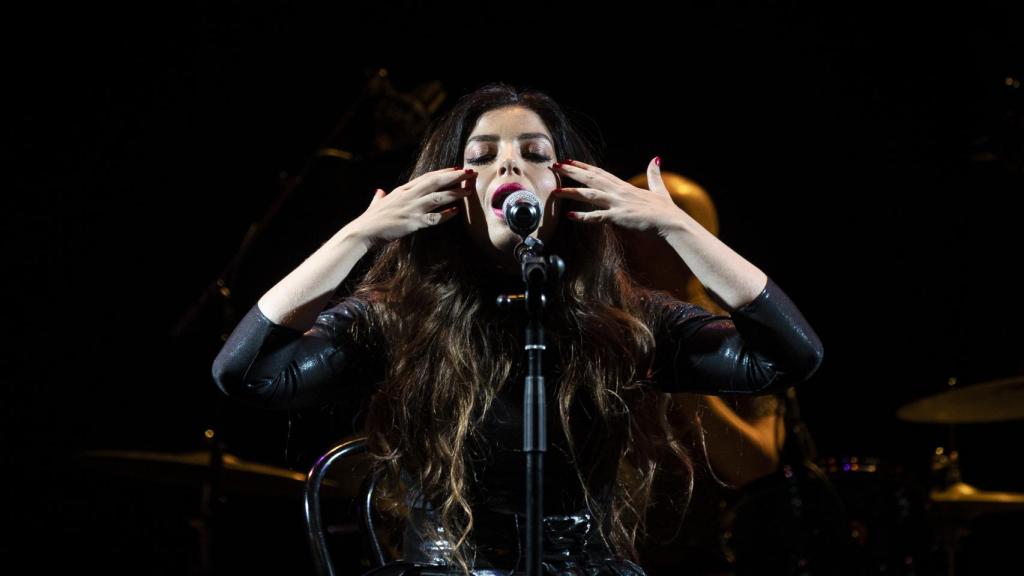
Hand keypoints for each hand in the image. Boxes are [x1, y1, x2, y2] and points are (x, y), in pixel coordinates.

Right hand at [347, 167, 475, 248]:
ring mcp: (411, 208)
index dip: (443, 172)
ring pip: (438, 197)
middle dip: (455, 176)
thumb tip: (379, 192)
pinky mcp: (412, 222)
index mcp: (402, 190)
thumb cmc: (370, 220)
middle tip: (470, 172)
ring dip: (455, 193)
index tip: (457, 168)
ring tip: (469, 190)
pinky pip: (433, 217)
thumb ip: (380, 198)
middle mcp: (408, 196)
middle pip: (436, 182)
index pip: (427, 177)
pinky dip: (445, 214)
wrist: (362, 232)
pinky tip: (456, 211)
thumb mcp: (376, 204)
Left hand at [552, 158, 684, 236]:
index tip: (569, 161)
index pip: (600, 173)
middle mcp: (619, 192)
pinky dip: (583, 216)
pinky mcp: (619, 217)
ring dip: (571, 192)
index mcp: (625, 186)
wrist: (671, 222)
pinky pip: (598, 216)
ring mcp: (618, 203)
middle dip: (571, 172)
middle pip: (591, 179)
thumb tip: (656, 159)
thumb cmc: (665, 210)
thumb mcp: (659, 189)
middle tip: (554, 166)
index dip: (583, 166)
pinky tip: (570, 215)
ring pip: (590, 195)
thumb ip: (654, 175)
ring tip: (554, 191)